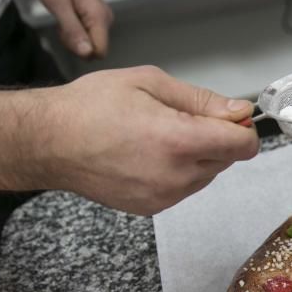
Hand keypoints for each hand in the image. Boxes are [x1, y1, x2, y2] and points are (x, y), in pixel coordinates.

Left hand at [32, 0, 112, 58]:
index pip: (100, 51)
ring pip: (89, 45)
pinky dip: (74, 32)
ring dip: (73, 38)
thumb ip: (73, 30)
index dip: (81, 49)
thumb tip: (87, 53)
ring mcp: (102, 20)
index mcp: (99, 17)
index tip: (68, 33)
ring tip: (64, 18)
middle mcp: (106, 20)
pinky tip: (68, 19)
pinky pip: (87, 37)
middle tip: (62, 24)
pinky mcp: (97, 20)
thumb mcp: (58, 5)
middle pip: (94, 49)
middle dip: (75, 43)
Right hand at [32, 66, 259, 215]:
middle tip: (179, 118)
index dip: (242, 129)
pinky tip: (147, 154)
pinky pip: (183, 188)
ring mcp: (163, 196)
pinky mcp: (151, 208)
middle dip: (215, 139)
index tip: (231, 118)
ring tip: (157, 136)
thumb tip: (238, 112)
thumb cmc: (90, 107)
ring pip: (206, 175)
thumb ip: (201, 100)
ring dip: (196, 156)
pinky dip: (177, 171)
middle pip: (226, 160)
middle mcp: (175, 176)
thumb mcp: (149, 83)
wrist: (49, 142)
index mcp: (178, 141)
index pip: (242, 146)